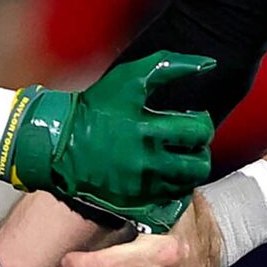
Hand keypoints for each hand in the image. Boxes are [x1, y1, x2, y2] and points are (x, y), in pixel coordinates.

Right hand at [0, 53, 214, 210]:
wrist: (59, 143)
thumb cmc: (95, 107)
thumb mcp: (129, 78)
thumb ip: (170, 67)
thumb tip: (208, 64)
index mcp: (146, 129)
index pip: (198, 131)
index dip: (202, 124)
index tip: (193, 120)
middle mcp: (145, 161)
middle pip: (198, 164)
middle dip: (200, 150)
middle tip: (190, 142)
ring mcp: (139, 186)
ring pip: (186, 185)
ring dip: (189, 170)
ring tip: (179, 157)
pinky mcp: (132, 202)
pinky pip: (168, 200)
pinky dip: (173, 188)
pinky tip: (165, 174)